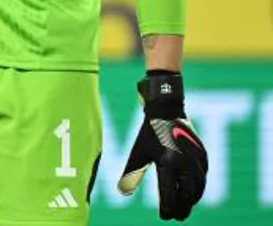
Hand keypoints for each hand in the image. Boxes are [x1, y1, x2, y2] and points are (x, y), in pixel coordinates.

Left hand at [117, 71, 207, 220]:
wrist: (167, 111)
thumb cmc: (148, 133)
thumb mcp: (137, 153)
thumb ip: (131, 174)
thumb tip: (121, 192)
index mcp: (167, 161)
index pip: (169, 193)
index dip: (167, 208)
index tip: (163, 217)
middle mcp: (185, 162)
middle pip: (187, 194)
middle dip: (182, 208)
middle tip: (175, 217)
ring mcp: (197, 159)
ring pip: (199, 188)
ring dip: (191, 201)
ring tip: (183, 209)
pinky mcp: (204, 156)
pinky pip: (203, 178)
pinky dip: (198, 189)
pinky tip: (191, 195)